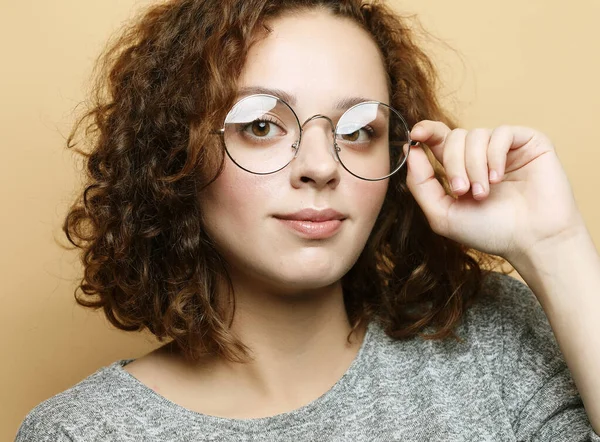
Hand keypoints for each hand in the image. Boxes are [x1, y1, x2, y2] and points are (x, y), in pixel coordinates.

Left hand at [405, 121, 585, 262]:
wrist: (532, 241)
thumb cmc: (490, 231)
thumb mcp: (442, 214)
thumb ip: (421, 184)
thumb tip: (409, 149)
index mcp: (460, 169)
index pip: (439, 139)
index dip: (426, 131)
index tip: (416, 135)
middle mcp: (481, 155)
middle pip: (454, 137)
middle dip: (453, 164)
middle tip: (462, 191)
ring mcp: (505, 148)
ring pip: (476, 135)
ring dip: (474, 166)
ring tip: (484, 192)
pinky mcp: (529, 142)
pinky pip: (502, 133)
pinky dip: (494, 156)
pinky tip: (499, 178)